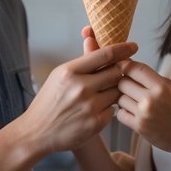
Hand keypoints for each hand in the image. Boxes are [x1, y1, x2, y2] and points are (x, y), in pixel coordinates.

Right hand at [18, 40, 135, 154]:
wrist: (36, 132)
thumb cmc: (49, 101)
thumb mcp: (60, 76)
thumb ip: (81, 60)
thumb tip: (93, 38)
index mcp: (70, 71)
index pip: (105, 54)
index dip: (123, 49)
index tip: (133, 46)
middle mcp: (81, 87)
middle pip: (116, 72)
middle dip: (119, 72)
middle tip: (116, 74)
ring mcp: (90, 106)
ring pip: (117, 92)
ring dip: (113, 92)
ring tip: (99, 95)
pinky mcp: (96, 123)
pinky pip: (113, 110)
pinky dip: (107, 109)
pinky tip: (94, 111)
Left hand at [114, 60, 170, 157]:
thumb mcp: (168, 87)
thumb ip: (150, 77)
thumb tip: (126, 65)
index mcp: (161, 86)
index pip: (136, 69)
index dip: (125, 65)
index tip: (121, 66)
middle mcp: (151, 98)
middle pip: (123, 82)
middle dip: (124, 84)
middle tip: (130, 89)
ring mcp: (144, 113)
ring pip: (120, 98)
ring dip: (124, 100)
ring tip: (135, 103)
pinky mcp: (138, 126)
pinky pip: (120, 114)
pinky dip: (124, 113)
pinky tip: (133, 114)